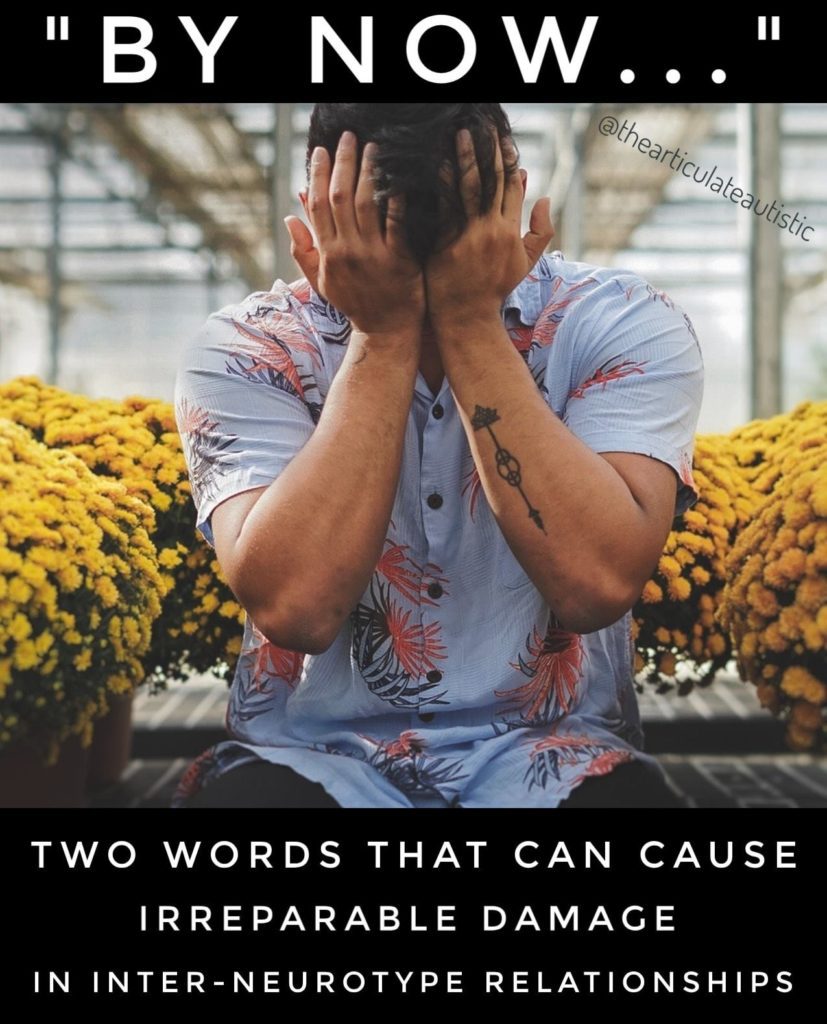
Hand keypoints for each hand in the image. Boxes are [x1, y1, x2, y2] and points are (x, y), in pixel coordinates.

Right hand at [284, 131, 425, 338]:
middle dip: (342, 163)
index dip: (316, 175)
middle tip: (348, 137)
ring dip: (368, 172)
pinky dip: (396, 198)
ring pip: (365, 203)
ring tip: (373, 147)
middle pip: (338, 197)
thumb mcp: (322, 281)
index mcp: (327, 253)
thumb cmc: (355, 303)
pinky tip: (398, 177)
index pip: (316, 205)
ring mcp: (372, 255)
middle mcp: (346, 251)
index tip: (320, 150)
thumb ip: (304, 249)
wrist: (385, 331)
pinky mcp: (398, 260)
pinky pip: (396, 222)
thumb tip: (289, 217)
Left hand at [425, 126, 554, 327]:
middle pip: (493, 182)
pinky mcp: (448, 243)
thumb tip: (544, 196)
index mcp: (511, 232)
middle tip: (481, 126)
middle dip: (488, 152)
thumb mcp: (525, 263)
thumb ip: (541, 231)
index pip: (513, 187)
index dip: (509, 161)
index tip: (503, 138)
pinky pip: (446, 207)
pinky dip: (443, 185)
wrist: (467, 317)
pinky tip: (438, 164)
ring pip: (471, 189)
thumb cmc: (493, 289)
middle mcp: (494, 231)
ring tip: (460, 134)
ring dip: (466, 159)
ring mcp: (470, 236)